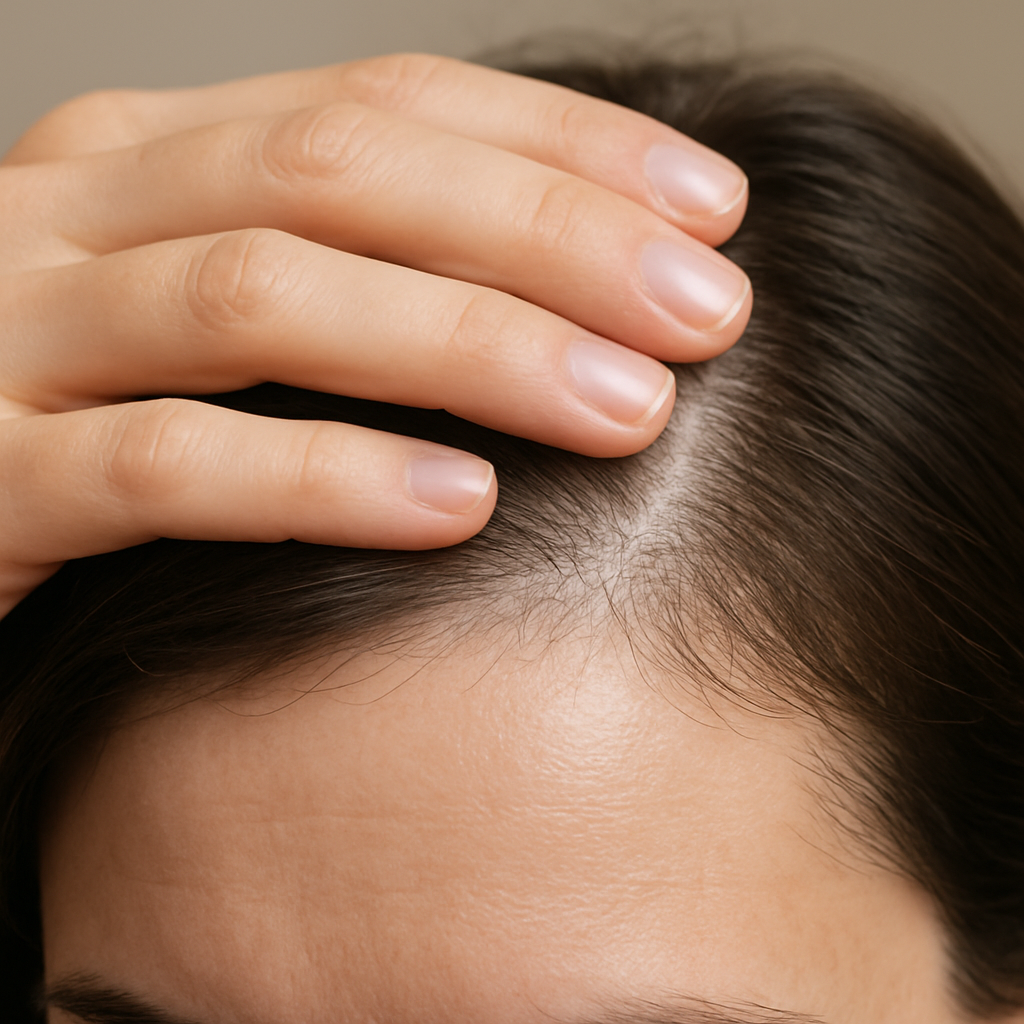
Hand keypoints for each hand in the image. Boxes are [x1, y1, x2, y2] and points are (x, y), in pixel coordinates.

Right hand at [0, 54, 749, 617]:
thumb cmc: (79, 419)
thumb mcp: (199, 315)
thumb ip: (334, 280)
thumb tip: (554, 297)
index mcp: (147, 157)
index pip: (381, 103)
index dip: (563, 147)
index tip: (714, 210)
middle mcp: (77, 213)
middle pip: (341, 174)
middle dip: (546, 237)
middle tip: (708, 312)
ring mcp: (13, 338)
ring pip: (264, 299)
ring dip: (468, 347)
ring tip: (629, 409)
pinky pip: (167, 465)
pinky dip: (323, 479)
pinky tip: (463, 509)